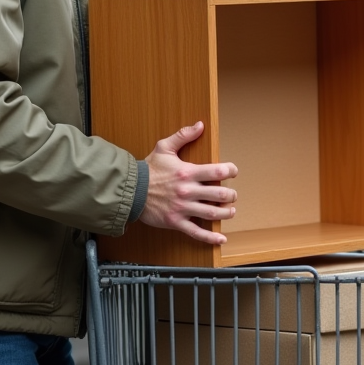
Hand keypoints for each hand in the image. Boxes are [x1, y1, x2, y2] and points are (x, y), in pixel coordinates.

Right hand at [139, 121, 238, 244]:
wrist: (130, 191)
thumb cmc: (148, 169)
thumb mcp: (164, 148)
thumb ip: (183, 136)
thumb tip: (200, 125)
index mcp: (188, 172)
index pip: (218, 171)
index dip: (230, 171)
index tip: (233, 171)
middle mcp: (188, 191)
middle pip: (219, 195)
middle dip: (231, 195)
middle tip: (232, 195)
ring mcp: (183, 208)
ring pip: (212, 213)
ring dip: (226, 213)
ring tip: (230, 211)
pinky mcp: (176, 222)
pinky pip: (196, 232)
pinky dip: (211, 238)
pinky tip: (221, 239)